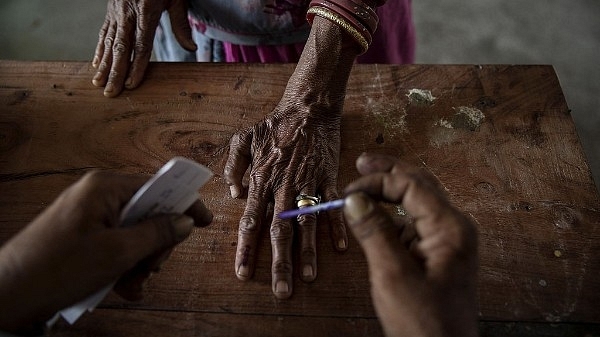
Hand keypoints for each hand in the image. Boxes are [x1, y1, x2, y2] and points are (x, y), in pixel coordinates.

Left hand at [0, 171, 211, 332]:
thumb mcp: (118, 252)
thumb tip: (185, 221)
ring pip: (134, 233)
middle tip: (150, 269)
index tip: (205, 220)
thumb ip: (157, 234)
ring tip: (131, 284)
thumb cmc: (57, 269)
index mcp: (104, 188)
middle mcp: (97, 196)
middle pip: (148, 213)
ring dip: (140, 261)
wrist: (9, 296)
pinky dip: (124, 266)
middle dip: (155, 245)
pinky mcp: (82, 236)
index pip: (157, 187)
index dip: (183, 204)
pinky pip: (116, 245)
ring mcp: (88, 216)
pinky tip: (123, 288)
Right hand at [92, 0, 195, 96]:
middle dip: (115, 72)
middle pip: (121, 48)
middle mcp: (127, 12)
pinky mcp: (110, 10)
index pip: (141, 45)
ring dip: (103, 64)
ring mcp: (116, 11)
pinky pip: (103, 31)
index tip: (132, 85)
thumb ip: (180, 24)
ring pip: (108, 42)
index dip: (136, 66)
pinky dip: (99, 49)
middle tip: (111, 93)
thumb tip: (191, 48)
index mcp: (146, 11)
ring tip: (98, 83)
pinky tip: (96, 63)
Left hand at [224, 100, 346, 298]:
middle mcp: (283, 186)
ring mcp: (307, 183)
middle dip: (279, 263)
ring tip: (308, 277)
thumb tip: (234, 193)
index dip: (246, 249)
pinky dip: (336, 226)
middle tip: (281, 290)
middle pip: (279, 231)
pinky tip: (340, 248)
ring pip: (306, 223)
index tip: (243, 273)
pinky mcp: (329, 177)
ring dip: (308, 252)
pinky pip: (332, 205)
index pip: (250, 221)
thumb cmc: (275, 124)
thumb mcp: (243, 138)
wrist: (308, 106)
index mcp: (261, 179)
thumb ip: (234, 166)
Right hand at [343, 153, 478, 336]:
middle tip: (362, 163)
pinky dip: (391, 216)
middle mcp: (453, 228)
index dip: (379, 181)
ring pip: (416, 203)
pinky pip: (413, 224)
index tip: (349, 190)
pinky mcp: (435, 254)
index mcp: (451, 228)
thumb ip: (374, 231)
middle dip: (389, 173)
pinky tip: (373, 216)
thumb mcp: (393, 274)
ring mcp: (445, 241)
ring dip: (389, 193)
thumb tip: (354, 199)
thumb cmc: (423, 322)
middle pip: (419, 186)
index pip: (412, 186)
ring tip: (362, 186)